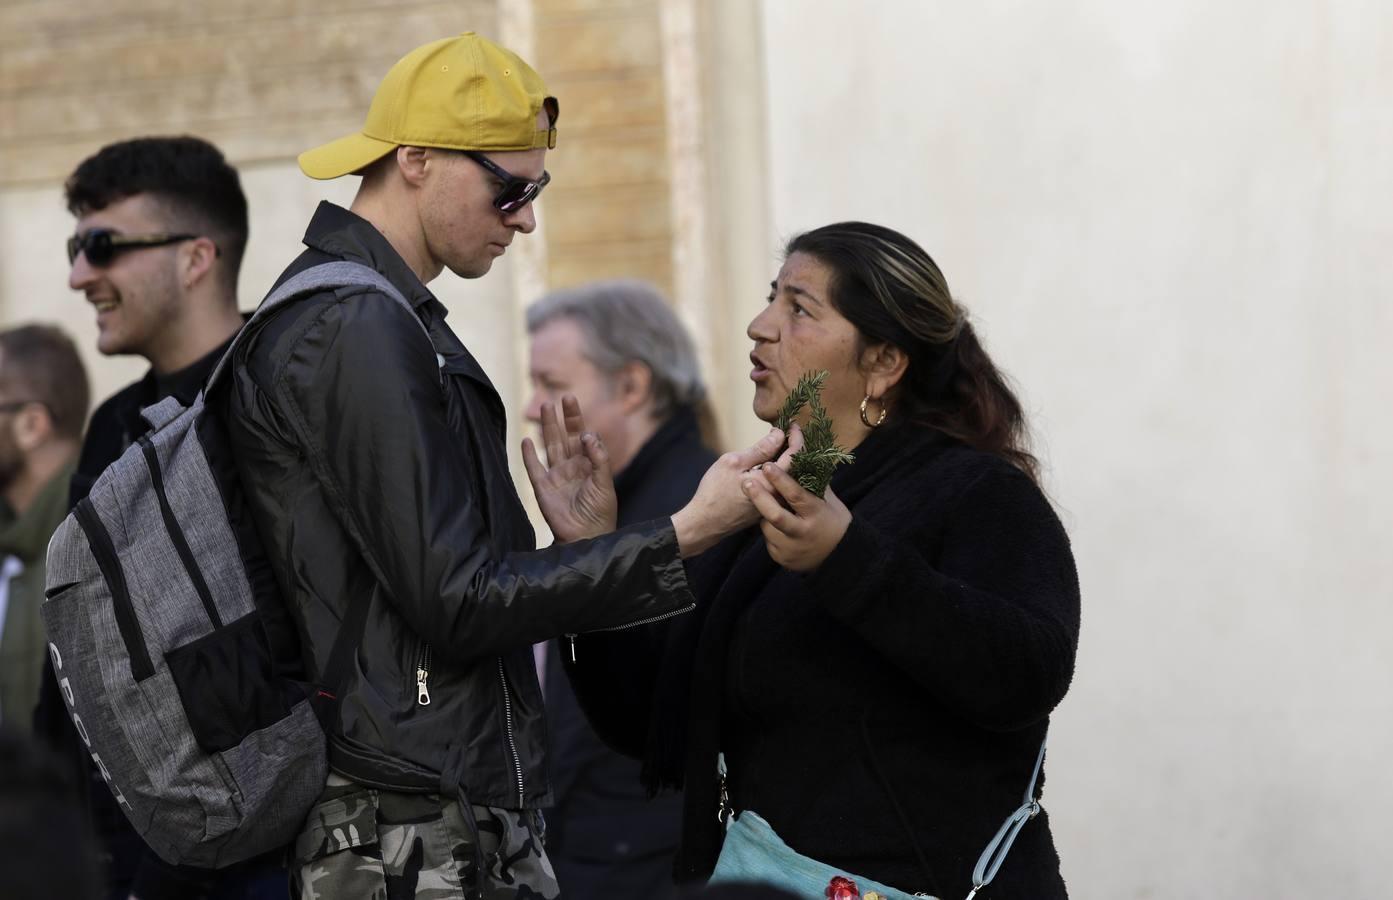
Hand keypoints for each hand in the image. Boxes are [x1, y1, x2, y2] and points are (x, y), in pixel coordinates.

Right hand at [521, 396, 617, 541]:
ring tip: (545, 406)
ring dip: (547, 427)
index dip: (581, 425)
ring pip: (550, 446)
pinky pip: (534, 468)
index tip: (577, 414)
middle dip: (564, 418)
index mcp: (589, 464)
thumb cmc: (600, 512)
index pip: (584, 437)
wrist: (586, 536)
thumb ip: (599, 459)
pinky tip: (525, 440)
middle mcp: (572, 466)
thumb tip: (587, 434)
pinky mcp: (543, 487)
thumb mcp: (605, 483)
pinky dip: (528, 455)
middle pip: (566, 436)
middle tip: (562, 397)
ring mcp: (557, 476)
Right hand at [671, 423, 804, 556]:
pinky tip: (772, 462)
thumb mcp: (734, 463)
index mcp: (772, 484)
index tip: (793, 425)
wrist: (704, 523)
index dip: (796, 437)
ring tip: (782, 443)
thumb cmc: (715, 491)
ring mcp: (774, 504)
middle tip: (789, 431)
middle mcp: (779, 496)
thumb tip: (779, 435)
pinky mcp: (767, 508)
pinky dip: (780, 471)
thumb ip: (760, 449)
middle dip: (795, 446)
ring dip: (788, 459)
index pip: (795, 456)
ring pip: (789, 477)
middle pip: (796, 467)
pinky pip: (780, 486)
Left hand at [742, 461, 851, 571]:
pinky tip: (777, 528)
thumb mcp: (829, 501)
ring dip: (764, 514)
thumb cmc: (834, 521)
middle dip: (759, 498)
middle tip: (745, 482)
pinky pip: (769, 540)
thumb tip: (798, 458)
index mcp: (816, 514)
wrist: (840, 556)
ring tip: (768, 507)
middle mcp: (802, 533)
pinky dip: (770, 530)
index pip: (796, 495)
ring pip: (767, 527)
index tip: (768, 466)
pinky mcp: (781, 558)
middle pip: (775, 515)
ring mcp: (791, 548)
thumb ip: (813, 483)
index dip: (781, 480)